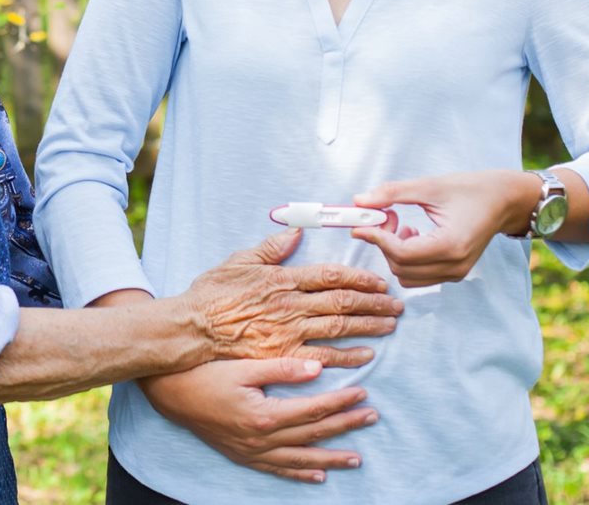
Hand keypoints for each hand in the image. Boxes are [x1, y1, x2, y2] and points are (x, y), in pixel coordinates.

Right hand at [139, 358, 376, 483]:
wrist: (170, 395)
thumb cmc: (205, 375)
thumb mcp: (243, 366)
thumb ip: (281, 368)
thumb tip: (317, 368)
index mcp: (265, 415)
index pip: (313, 409)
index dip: (340, 402)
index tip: (363, 393)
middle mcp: (262, 440)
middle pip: (312, 434)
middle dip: (345, 426)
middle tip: (371, 418)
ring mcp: (252, 452)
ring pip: (300, 458)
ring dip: (331, 458)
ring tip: (356, 459)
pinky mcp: (243, 457)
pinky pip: (278, 470)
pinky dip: (299, 473)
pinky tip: (317, 475)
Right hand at [184, 228, 403, 360]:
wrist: (192, 328)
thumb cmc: (212, 294)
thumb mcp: (238, 262)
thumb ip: (269, 249)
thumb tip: (295, 232)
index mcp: (282, 278)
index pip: (329, 275)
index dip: (358, 278)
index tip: (379, 280)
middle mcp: (290, 304)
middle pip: (342, 301)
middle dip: (374, 302)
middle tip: (396, 304)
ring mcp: (288, 331)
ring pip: (339, 327)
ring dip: (369, 326)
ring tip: (390, 324)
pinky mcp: (283, 355)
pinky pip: (323, 356)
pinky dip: (348, 356)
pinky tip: (367, 355)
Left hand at [351, 170, 536, 286]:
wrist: (504, 200)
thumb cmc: (470, 189)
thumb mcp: (429, 185)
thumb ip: (392, 193)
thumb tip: (359, 202)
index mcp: (451, 245)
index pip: (401, 253)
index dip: (376, 238)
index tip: (360, 223)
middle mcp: (454, 266)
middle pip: (400, 267)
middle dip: (384, 242)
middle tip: (385, 215)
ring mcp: (456, 273)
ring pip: (406, 275)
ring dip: (394, 251)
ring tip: (400, 223)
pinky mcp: (454, 272)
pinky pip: (418, 275)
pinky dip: (406, 258)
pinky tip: (412, 234)